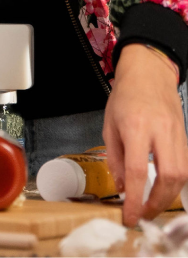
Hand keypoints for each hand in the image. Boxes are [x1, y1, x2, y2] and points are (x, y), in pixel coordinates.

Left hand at [103, 43, 187, 225]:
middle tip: (144, 214)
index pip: (137, 171)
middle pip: (169, 177)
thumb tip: (122, 188)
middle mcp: (160, 131)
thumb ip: (115, 158)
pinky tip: (165, 187)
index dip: (134, 200)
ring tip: (153, 204)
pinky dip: (177, 181)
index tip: (130, 218)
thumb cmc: (124, 96)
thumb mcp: (109, 125)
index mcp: (136, 127)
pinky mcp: (185, 135)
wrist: (149, 71)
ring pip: (182, 174)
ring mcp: (177, 133)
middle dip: (158, 203)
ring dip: (169, 195)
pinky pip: (186, 165)